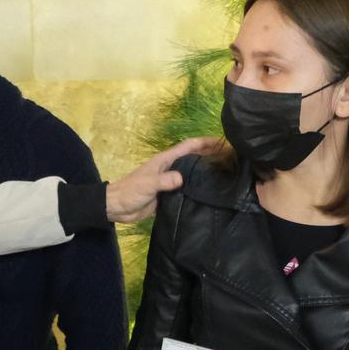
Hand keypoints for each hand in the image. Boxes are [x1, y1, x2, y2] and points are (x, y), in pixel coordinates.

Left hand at [104, 138, 221, 223]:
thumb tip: (182, 178)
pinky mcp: (169, 195)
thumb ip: (164, 180)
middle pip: (194, 158)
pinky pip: (187, 189)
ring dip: (206, 172)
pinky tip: (209, 193)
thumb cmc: (131, 191)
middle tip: (231, 159)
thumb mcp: (147, 184)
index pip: (189, 146)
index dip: (205, 142)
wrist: (117, 207)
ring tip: (226, 175)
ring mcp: (170, 181)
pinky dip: (198, 188)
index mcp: (165, 160)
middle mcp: (170, 168)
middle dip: (211, 155)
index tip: (223, 142)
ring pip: (192, 173)